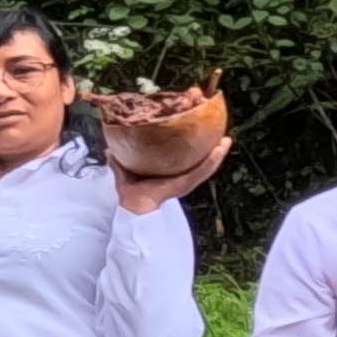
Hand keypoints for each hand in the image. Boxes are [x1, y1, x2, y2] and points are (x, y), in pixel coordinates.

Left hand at [105, 116, 230, 212]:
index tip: (201, 131)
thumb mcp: (125, 170)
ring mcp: (186, 181)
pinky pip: (202, 170)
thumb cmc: (130, 191)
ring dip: (218, 153)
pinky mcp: (186, 183)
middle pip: (201, 161)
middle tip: (220, 135)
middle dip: (211, 147)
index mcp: (170, 174)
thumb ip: (119, 160)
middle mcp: (182, 178)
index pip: (186, 159)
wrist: (132, 205)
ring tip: (226, 141)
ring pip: (207, 165)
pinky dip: (212, 160)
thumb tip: (109, 148)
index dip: (194, 147)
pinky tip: (220, 148)